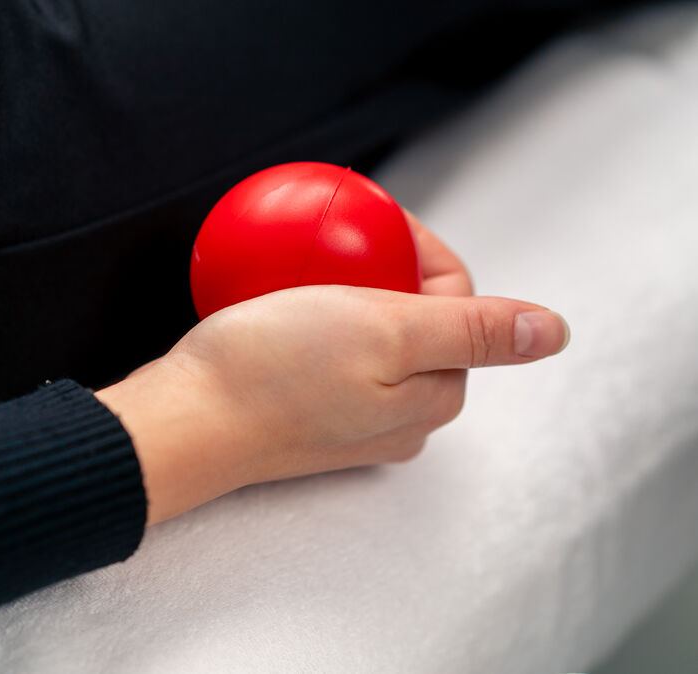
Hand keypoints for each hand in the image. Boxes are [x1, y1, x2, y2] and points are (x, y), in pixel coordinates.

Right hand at [97, 213, 568, 524]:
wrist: (184, 424)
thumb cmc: (276, 372)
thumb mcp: (386, 333)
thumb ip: (473, 330)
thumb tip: (554, 331)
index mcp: (433, 398)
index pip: (457, 302)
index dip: (421, 250)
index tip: (372, 218)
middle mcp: (401, 419)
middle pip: (415, 319)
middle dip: (383, 269)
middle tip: (333, 241)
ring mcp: (352, 421)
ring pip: (368, 334)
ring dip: (346, 289)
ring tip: (303, 262)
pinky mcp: (306, 415)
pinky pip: (326, 352)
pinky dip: (311, 315)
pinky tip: (277, 296)